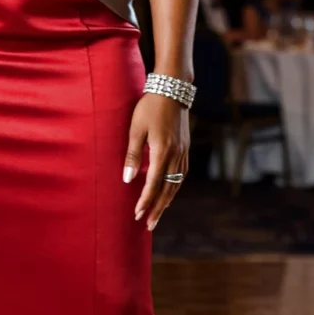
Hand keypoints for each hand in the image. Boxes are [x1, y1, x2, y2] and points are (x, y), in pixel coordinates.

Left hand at [123, 92, 189, 230]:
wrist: (172, 90)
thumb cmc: (150, 107)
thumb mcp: (136, 128)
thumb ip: (132, 154)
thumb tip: (127, 179)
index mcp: (162, 151)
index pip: (153, 184)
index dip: (145, 201)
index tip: (137, 214)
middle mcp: (176, 155)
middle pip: (167, 189)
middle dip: (157, 208)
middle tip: (149, 225)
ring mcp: (183, 152)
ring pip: (176, 184)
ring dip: (167, 201)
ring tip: (158, 214)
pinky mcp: (186, 148)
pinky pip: (181, 175)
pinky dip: (174, 188)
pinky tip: (169, 193)